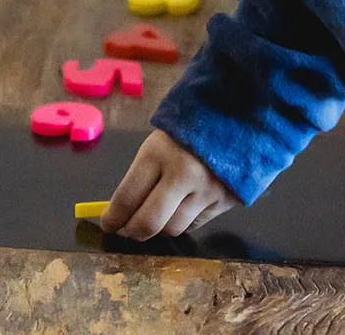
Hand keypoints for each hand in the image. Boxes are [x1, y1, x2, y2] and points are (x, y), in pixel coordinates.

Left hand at [101, 128, 238, 239]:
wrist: (236, 112)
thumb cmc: (189, 124)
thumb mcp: (159, 141)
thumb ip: (142, 174)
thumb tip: (122, 209)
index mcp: (159, 152)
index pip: (127, 197)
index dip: (113, 217)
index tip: (107, 223)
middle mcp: (183, 174)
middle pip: (149, 223)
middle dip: (132, 231)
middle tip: (126, 230)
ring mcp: (206, 190)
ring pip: (173, 229)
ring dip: (159, 229)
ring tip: (153, 219)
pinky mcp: (225, 201)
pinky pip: (195, 225)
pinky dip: (182, 222)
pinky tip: (178, 211)